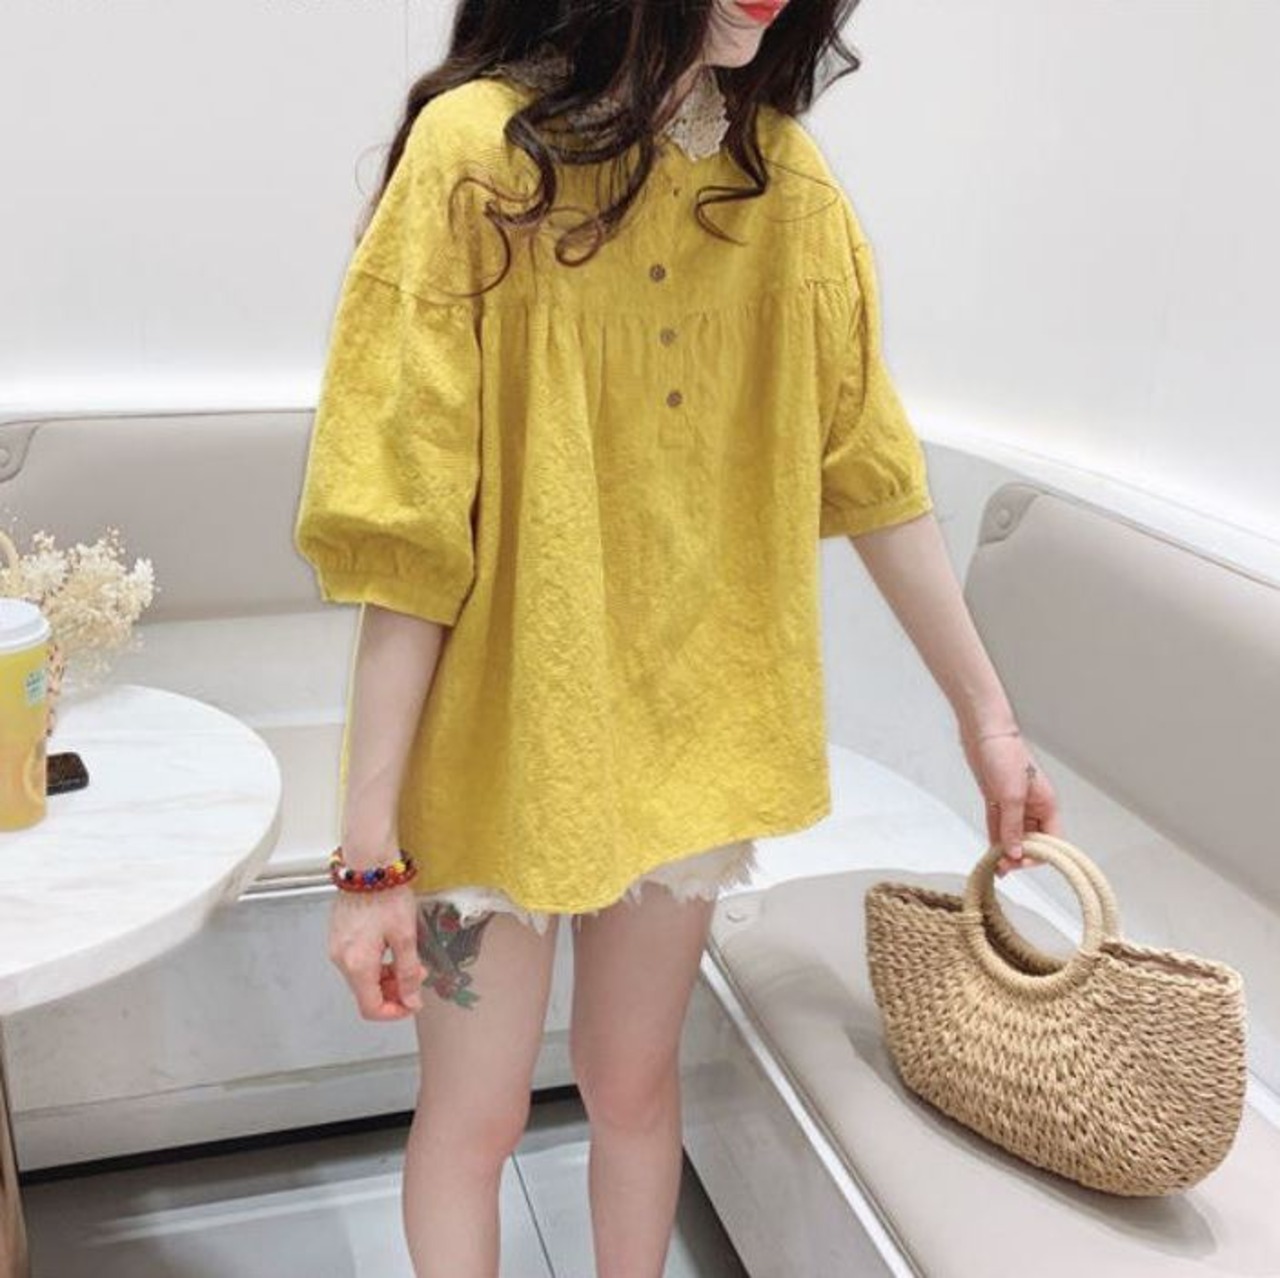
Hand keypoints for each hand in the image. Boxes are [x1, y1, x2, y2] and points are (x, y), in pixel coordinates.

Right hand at [328, 882, 426, 1018]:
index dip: (394, 1011)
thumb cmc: (388, 896)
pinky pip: (355, 960)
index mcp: (358, 965)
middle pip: (365, 993)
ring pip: (361, 976)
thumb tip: (412, 1000)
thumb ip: (408, 972)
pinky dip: (374, 962)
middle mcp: (341, 960)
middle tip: (416, 975)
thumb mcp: (405, 936)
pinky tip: (389, 946)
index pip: (371, 1008)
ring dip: (384, 976)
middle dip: (393, 991)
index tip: (413, 1001)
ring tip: (407, 958)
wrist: (368, 864)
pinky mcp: (337, 935)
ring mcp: (336, 947)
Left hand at [959, 725, 1062, 875]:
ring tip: (996, 867)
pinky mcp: (997, 801)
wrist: (983, 734)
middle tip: (1005, 867)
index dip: (1040, 854)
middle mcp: (1034, 806)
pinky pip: (1000, 827)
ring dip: (1007, 851)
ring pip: (1015, 835)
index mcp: (1047, 804)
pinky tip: (991, 854)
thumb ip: (1013, 826)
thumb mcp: (1011, 796)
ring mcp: (1015, 804)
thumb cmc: (1004, 756)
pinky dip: (996, 840)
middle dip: (1021, 855)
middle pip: (1033, 840)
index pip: (1052, 840)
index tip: (1021, 862)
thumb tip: (1015, 853)